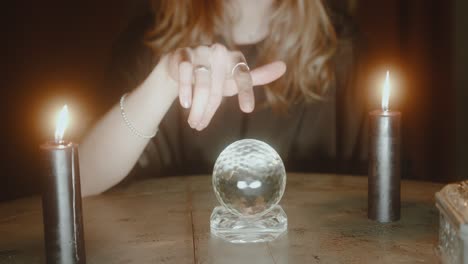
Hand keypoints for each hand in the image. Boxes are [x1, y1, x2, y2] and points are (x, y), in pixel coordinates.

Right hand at [165, 43, 285, 130]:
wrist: (182, 67)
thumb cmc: (214, 76)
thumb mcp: (234, 80)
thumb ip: (257, 77)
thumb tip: (284, 66)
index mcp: (234, 57)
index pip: (243, 75)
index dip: (246, 92)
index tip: (247, 110)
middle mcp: (219, 51)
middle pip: (217, 87)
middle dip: (209, 110)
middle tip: (200, 126)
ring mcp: (200, 52)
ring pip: (201, 83)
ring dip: (197, 107)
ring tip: (193, 123)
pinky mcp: (183, 55)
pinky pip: (185, 71)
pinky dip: (185, 89)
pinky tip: (185, 104)